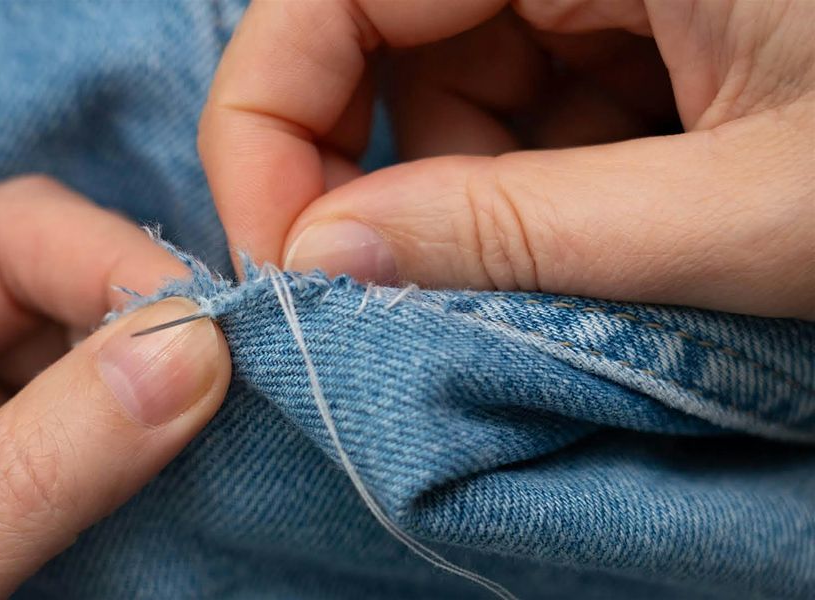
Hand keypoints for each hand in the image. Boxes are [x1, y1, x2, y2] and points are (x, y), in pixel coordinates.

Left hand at [0, 177, 230, 597]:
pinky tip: (193, 465)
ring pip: (88, 350)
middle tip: (242, 385)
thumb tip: (189, 353)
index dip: (111, 263)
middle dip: (148, 320)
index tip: (214, 336)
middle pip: (52, 283)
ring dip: (163, 380)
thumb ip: (24, 477)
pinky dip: (154, 440)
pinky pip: (96, 427)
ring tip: (231, 427)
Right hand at [200, 0, 813, 317]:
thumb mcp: (756, 211)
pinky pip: (541, 102)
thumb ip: (524, 236)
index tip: (283, 254)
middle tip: (380, 299)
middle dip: (371, 175)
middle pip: (382, 34)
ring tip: (560, 279)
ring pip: (462, 82)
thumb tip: (324, 261)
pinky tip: (615, 242)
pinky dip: (546, 191)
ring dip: (475, 199)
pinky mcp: (661, 26)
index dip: (272, 117)